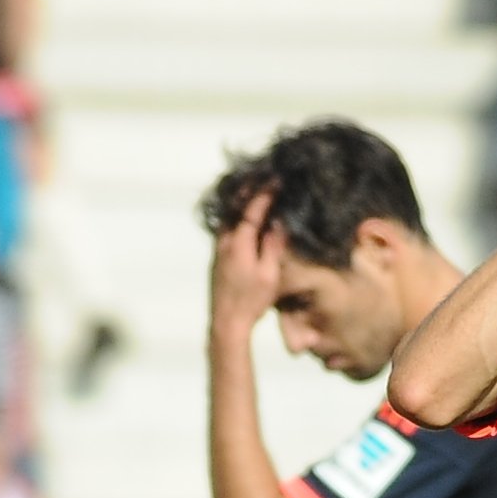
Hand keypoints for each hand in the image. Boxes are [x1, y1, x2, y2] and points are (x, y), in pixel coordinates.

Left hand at [209, 193, 284, 337]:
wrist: (226, 322)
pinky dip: (235, 214)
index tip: (276, 180)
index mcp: (238, 243)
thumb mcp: (269, 274)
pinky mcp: (217, 257)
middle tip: (261, 175)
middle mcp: (224, 241)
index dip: (264, 194)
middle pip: (233, 207)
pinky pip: (225, 226)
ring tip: (252, 188)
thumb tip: (278, 223)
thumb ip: (273, 246)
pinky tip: (243, 215)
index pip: (251, 210)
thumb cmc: (252, 301)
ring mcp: (218, 249)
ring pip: (227, 216)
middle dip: (248, 189)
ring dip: (239, 201)